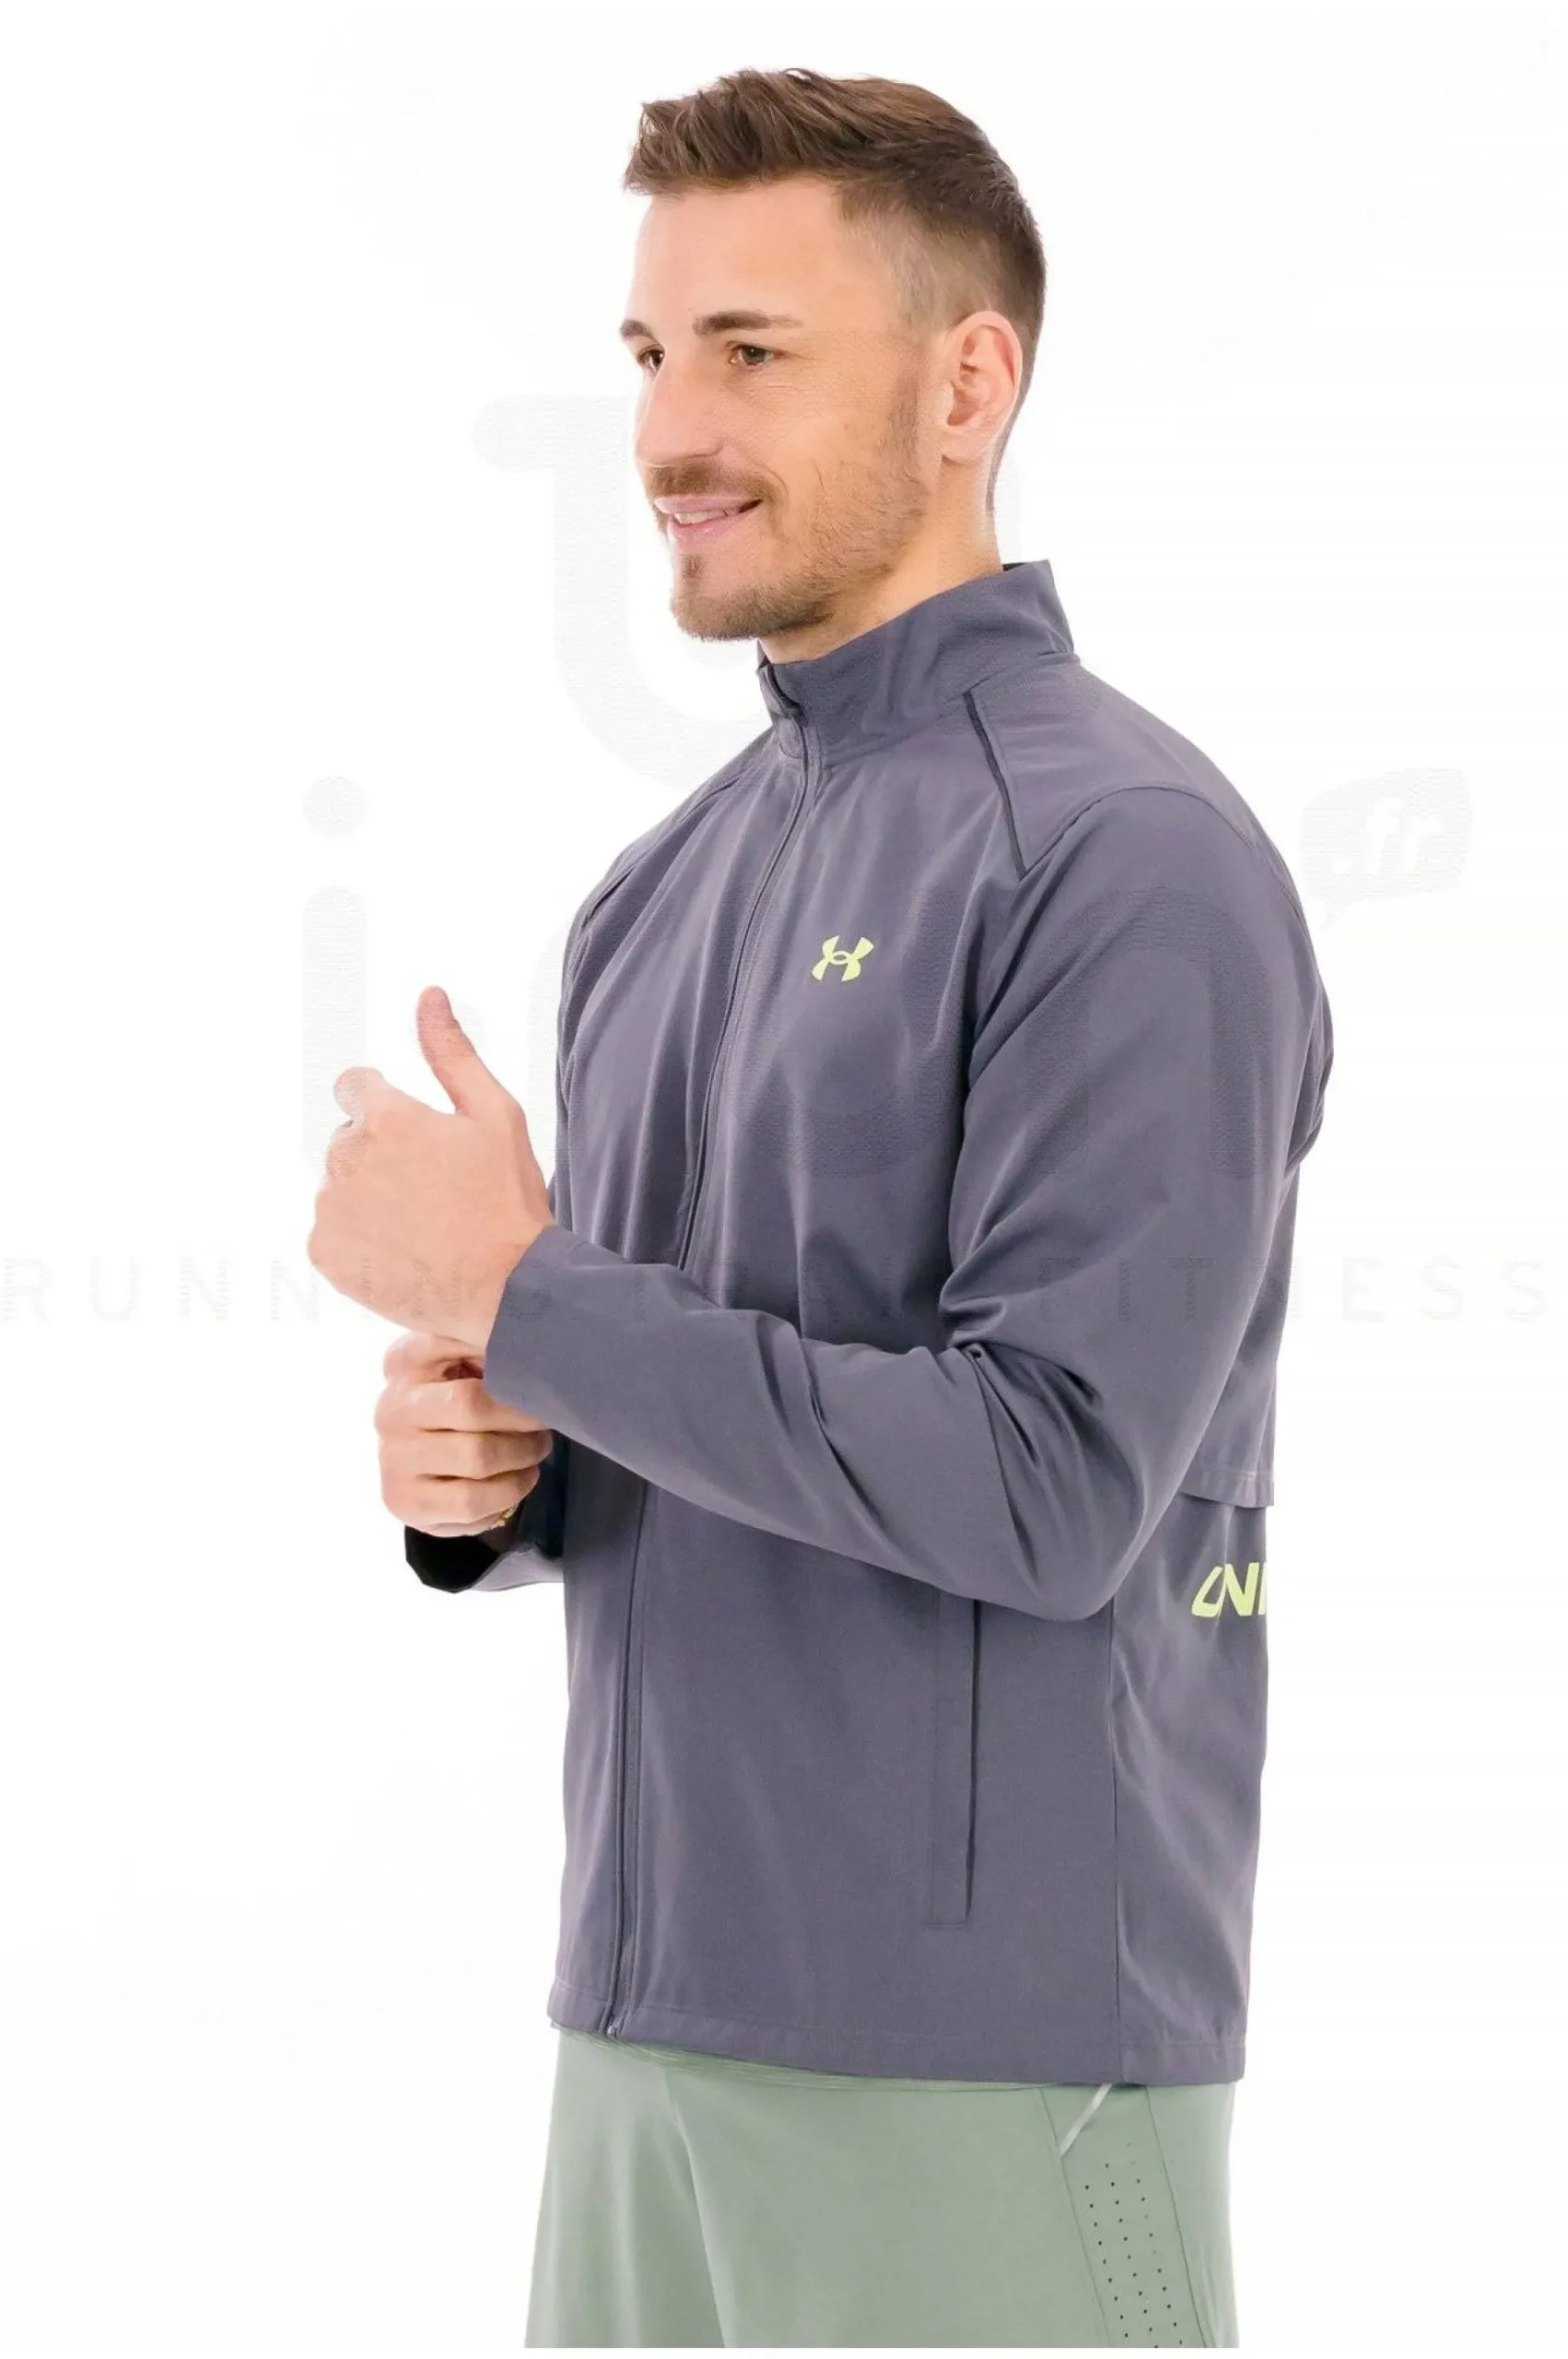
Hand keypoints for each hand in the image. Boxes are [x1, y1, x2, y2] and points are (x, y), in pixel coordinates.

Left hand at [308, 985, 553, 1350]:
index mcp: (385, 1117)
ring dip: (368, 1197)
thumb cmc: (507, 1198)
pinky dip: (358, 1240)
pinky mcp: (324, 1253)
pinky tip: (402, 1251)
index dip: (386, 1108)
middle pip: (347, 1141)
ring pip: (339, 1187)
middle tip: (432, 1189)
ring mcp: (330, 1208)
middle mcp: (345, 1158)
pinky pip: (331, 1233)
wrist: (504, 1289)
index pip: (353, 1086)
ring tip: (421, 1225)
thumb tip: (428, 994)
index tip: (417, 1138)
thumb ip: (451, 1053)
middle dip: (380, 1154)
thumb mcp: (494, 1113)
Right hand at [378, 1327, 555, 1540]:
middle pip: (473, 1410)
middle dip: (523, 1421)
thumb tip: (533, 1341)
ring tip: (535, 1453)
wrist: (417, 1454)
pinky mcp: (403, 1501)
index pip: (462, 1350)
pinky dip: (507, 1494)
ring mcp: (392, 1459)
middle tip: (546, 1425)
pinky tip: (518, 1480)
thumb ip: (487, 1341)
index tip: (540, 1383)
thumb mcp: (464, 1355)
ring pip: (477, 1461)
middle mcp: (391, 1408)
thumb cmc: (453, 1393)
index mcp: (405, 1361)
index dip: (511, 1374)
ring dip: (522, 1459)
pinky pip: (470, 1504)